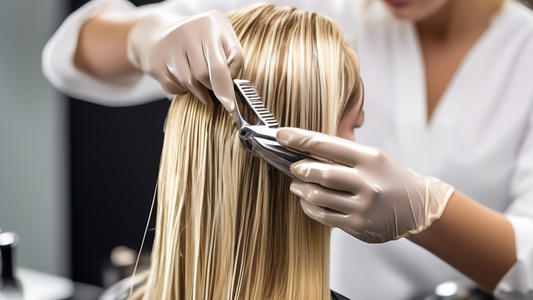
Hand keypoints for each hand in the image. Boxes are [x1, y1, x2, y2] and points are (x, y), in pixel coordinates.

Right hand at [127, 10, 242, 111]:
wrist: (156, 33)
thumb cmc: (198, 39)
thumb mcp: (221, 36)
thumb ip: (233, 57)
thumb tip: (231, 84)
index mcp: (209, 25)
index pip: (222, 63)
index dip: (226, 88)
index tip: (231, 106)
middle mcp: (187, 32)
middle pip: (204, 75)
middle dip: (214, 88)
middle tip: (216, 92)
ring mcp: (168, 47)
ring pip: (190, 83)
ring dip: (200, 92)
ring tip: (203, 88)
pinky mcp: (156, 63)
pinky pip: (174, 87)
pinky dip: (182, 90)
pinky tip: (182, 78)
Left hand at [276, 128, 453, 242]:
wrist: (415, 207)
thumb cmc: (388, 178)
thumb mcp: (372, 156)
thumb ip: (342, 152)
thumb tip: (305, 146)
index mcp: (370, 158)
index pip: (327, 144)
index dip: (299, 139)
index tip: (281, 135)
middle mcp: (368, 182)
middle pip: (320, 173)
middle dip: (300, 169)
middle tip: (294, 167)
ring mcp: (362, 206)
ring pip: (317, 196)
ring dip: (301, 189)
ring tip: (298, 184)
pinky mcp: (357, 225)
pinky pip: (322, 215)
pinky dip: (308, 207)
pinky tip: (308, 201)